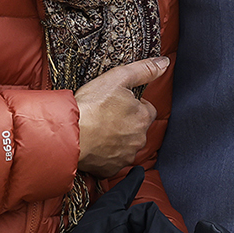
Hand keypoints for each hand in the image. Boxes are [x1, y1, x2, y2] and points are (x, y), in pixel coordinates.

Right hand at [76, 57, 168, 178]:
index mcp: (143, 117)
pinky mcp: (111, 169)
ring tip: (98, 130)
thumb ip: (144, 70)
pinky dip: (106, 155)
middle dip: (125, 122)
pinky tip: (94, 145)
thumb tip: (164, 63)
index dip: (133, 104)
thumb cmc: (92, 106)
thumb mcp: (118, 78)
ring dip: (116, 139)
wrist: (69, 134)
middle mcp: (139, 139)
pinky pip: (112, 161)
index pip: (147, 109)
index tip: (117, 103)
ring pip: (126, 145)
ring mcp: (125, 156)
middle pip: (137, 128)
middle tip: (105, 115)